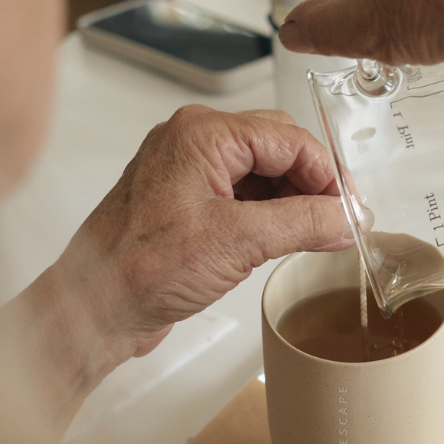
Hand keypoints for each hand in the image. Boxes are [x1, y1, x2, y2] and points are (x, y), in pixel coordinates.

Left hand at [19, 107, 352, 417]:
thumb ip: (302, 223)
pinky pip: (245, 191)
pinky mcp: (189, 198)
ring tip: (320, 232)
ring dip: (296, 198)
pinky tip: (289, 235)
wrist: (91, 309)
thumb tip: (347, 217)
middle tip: (342, 220)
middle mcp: (195, 141)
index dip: (328, 174)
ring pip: (264, 169)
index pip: (289, 138)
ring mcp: (190, 169)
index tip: (352, 209)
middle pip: (279, 146)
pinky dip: (273, 210)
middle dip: (315, 183)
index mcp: (203, 135)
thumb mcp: (237, 243)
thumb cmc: (138, 269)